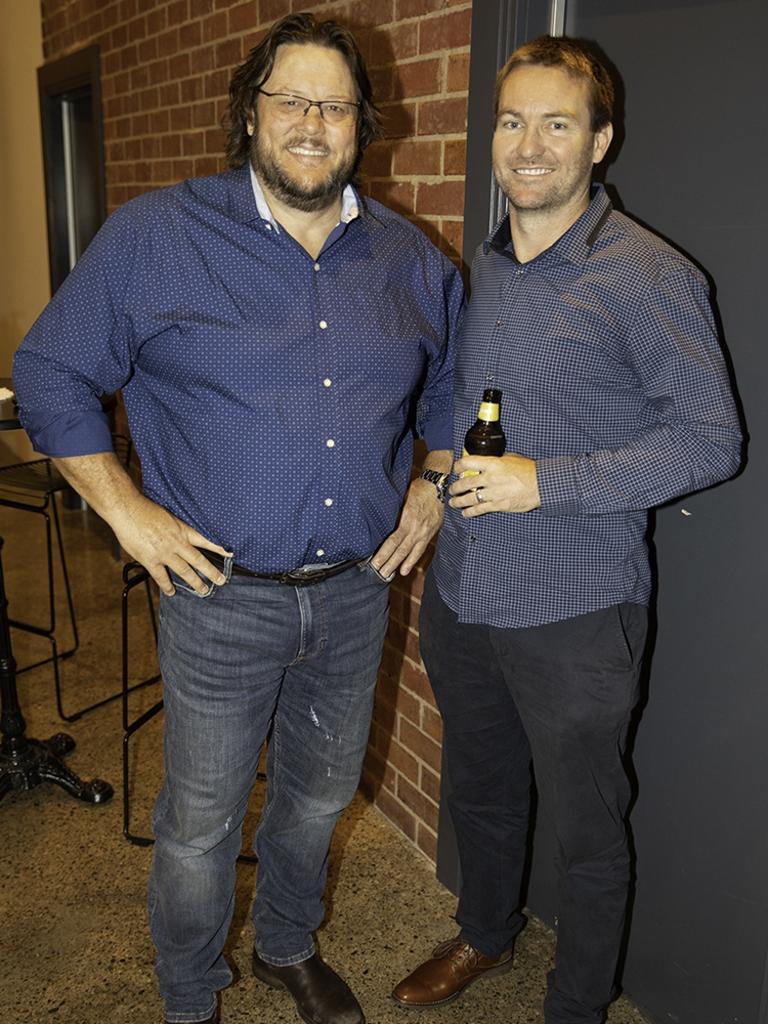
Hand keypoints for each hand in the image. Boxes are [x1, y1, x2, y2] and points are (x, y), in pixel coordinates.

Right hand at [110, 492, 231, 595]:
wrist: (128, 510)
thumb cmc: (146, 509)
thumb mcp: (169, 515)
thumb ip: (177, 527)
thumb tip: (182, 534)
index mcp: (182, 529)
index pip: (206, 540)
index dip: (219, 548)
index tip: (230, 554)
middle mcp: (177, 542)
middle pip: (199, 560)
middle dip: (212, 572)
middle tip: (222, 581)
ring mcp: (164, 553)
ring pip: (184, 571)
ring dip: (195, 582)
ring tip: (204, 591)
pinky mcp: (151, 560)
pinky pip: (161, 576)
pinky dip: (167, 586)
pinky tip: (172, 592)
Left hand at [371, 477, 444, 577]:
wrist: (438, 486)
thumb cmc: (418, 489)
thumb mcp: (403, 497)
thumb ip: (395, 512)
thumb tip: (382, 523)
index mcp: (408, 519)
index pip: (393, 541)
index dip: (384, 553)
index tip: (375, 562)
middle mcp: (416, 529)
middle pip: (401, 550)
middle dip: (390, 563)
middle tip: (379, 574)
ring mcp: (425, 532)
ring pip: (412, 552)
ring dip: (401, 564)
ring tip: (392, 575)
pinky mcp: (431, 533)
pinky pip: (421, 549)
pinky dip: (413, 559)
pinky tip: (406, 568)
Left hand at [449, 453, 540, 515]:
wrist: (541, 484)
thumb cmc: (529, 470)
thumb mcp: (511, 458)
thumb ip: (497, 460)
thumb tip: (487, 461)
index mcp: (492, 463)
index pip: (467, 463)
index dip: (458, 466)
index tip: (456, 469)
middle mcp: (490, 478)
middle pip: (465, 483)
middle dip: (455, 487)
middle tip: (452, 489)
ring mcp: (493, 493)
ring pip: (469, 499)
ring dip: (458, 501)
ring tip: (453, 502)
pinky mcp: (498, 505)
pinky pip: (480, 510)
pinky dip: (470, 512)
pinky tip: (465, 514)